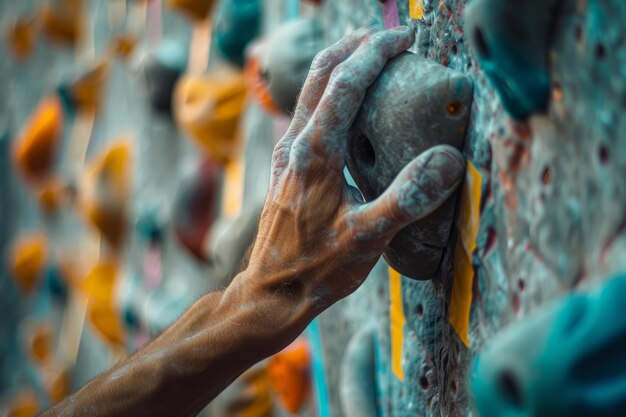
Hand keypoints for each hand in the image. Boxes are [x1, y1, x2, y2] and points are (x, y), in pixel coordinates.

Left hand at [225, 26, 464, 350]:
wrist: (271, 290)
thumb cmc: (316, 268)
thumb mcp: (367, 239)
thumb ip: (406, 199)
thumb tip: (447, 160)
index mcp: (314, 153)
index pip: (345, 83)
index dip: (375, 52)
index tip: (404, 37)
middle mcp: (295, 144)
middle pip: (321, 74)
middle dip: (355, 46)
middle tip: (391, 38)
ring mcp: (287, 154)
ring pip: (310, 90)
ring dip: (341, 65)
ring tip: (374, 58)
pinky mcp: (286, 166)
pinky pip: (308, 112)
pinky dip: (331, 92)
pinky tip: (351, 106)